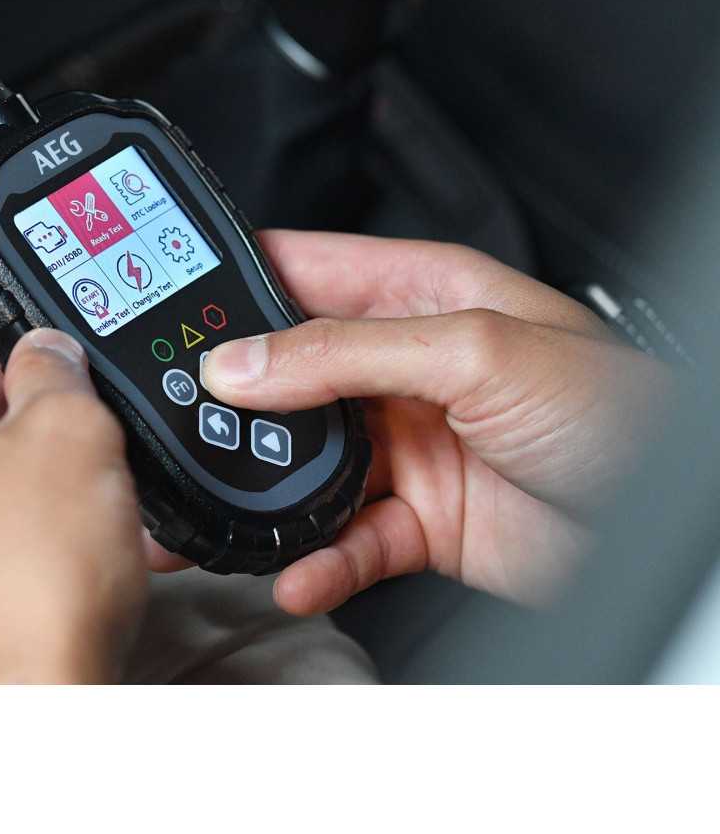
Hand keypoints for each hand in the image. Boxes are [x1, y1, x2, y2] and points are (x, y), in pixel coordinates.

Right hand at [196, 230, 670, 612]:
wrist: (668, 519)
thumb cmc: (618, 411)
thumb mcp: (478, 351)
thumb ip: (350, 352)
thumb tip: (246, 362)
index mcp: (421, 298)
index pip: (306, 272)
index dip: (237, 281)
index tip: (173, 305)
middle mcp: (403, 367)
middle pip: (288, 374)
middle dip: (232, 400)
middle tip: (176, 422)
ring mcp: (405, 444)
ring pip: (303, 462)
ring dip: (258, 487)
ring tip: (211, 511)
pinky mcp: (416, 517)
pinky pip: (345, 538)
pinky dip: (316, 558)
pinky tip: (297, 569)